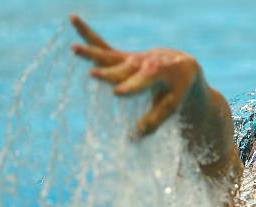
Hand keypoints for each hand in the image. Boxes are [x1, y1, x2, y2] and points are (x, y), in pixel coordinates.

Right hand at [70, 15, 200, 136]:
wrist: (182, 66)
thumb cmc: (177, 91)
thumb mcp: (172, 107)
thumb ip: (154, 122)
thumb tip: (133, 139)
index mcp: (162, 71)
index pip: (142, 81)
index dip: (130, 87)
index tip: (117, 93)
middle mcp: (145, 61)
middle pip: (123, 70)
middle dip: (110, 74)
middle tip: (95, 76)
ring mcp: (132, 57)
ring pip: (109, 57)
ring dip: (92, 53)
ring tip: (74, 49)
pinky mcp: (123, 57)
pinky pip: (103, 45)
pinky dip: (88, 34)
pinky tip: (73, 18)